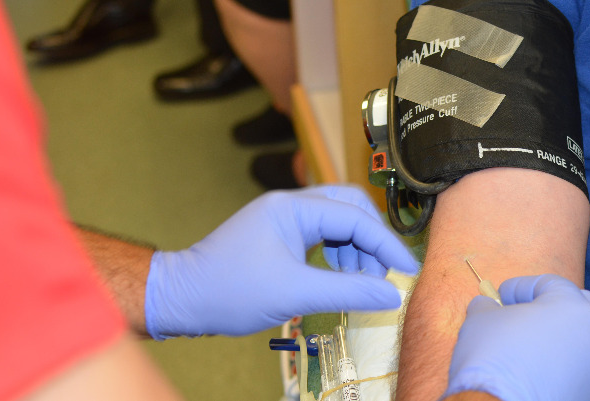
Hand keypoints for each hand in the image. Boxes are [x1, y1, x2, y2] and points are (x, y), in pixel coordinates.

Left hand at [144, 185, 418, 338]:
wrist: (182, 298)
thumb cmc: (229, 291)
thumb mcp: (294, 294)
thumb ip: (348, 291)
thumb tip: (391, 294)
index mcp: (293, 208)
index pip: (355, 217)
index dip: (386, 244)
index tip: (407, 269)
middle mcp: (291, 205)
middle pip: (351, 208)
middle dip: (372, 241)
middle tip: (384, 273)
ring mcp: (285, 219)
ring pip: (339, 222)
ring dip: (356, 250)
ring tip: (360, 283)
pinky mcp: (281, 235)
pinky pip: (323, 236)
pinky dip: (339, 256)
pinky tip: (340, 279)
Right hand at [444, 274, 589, 400]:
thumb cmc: (493, 361)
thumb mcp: (480, 320)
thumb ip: (488, 306)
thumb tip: (487, 306)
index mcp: (573, 306)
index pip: (550, 283)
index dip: (521, 286)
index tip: (502, 295)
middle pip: (580, 308)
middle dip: (552, 306)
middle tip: (524, 312)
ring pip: (583, 340)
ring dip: (560, 336)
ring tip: (529, 344)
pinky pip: (579, 369)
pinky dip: (562, 364)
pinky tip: (536, 370)